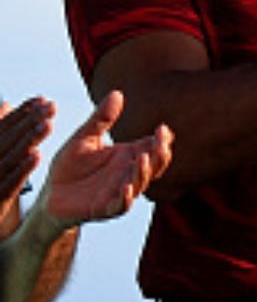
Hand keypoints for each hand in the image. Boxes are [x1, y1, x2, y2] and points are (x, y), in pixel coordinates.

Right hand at [1, 99, 53, 212]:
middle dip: (28, 121)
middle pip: (6, 139)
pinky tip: (36, 155)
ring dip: (27, 141)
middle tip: (51, 106)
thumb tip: (6, 105)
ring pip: (8, 158)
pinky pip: (7, 184)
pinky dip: (21, 169)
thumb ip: (1, 132)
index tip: (42, 99)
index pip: (2, 128)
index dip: (21, 113)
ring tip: (48, 125)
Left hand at [43, 92, 173, 226]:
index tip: (162, 128)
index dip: (161, 140)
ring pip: (140, 184)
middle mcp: (128, 174)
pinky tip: (126, 187)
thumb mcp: (84, 138)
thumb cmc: (69, 167)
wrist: (49, 194)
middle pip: (153, 165)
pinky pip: (120, 205)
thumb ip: (101, 119)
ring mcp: (118, 192)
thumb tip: (117, 92)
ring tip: (142, 158)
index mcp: (126, 156)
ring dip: (143, 173)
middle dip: (160, 155)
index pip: (152, 147)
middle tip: (160, 143)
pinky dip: (125, 198)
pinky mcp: (104, 208)